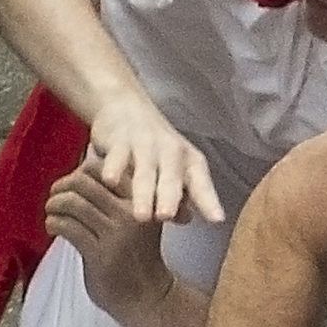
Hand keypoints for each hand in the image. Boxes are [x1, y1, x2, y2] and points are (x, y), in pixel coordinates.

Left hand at [47, 162, 172, 324]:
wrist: (148, 297)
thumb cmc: (137, 256)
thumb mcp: (136, 220)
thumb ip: (114, 198)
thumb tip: (78, 174)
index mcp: (141, 199)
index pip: (104, 169)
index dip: (79, 172)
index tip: (71, 184)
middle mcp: (132, 212)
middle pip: (84, 182)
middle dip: (62, 186)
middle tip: (54, 195)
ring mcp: (117, 234)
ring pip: (74, 203)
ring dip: (54, 204)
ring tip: (51, 211)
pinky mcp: (101, 254)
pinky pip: (69, 228)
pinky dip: (54, 223)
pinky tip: (53, 227)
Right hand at [88, 93, 223, 224]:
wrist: (124, 106)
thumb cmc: (154, 148)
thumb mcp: (172, 170)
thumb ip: (180, 196)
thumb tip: (186, 219)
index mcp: (189, 162)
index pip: (201, 183)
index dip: (208, 201)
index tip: (217, 219)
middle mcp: (171, 152)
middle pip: (172, 178)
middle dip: (170, 197)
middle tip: (166, 216)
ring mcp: (144, 145)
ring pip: (145, 171)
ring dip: (144, 192)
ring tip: (141, 216)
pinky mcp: (119, 141)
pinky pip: (116, 156)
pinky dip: (113, 167)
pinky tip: (110, 180)